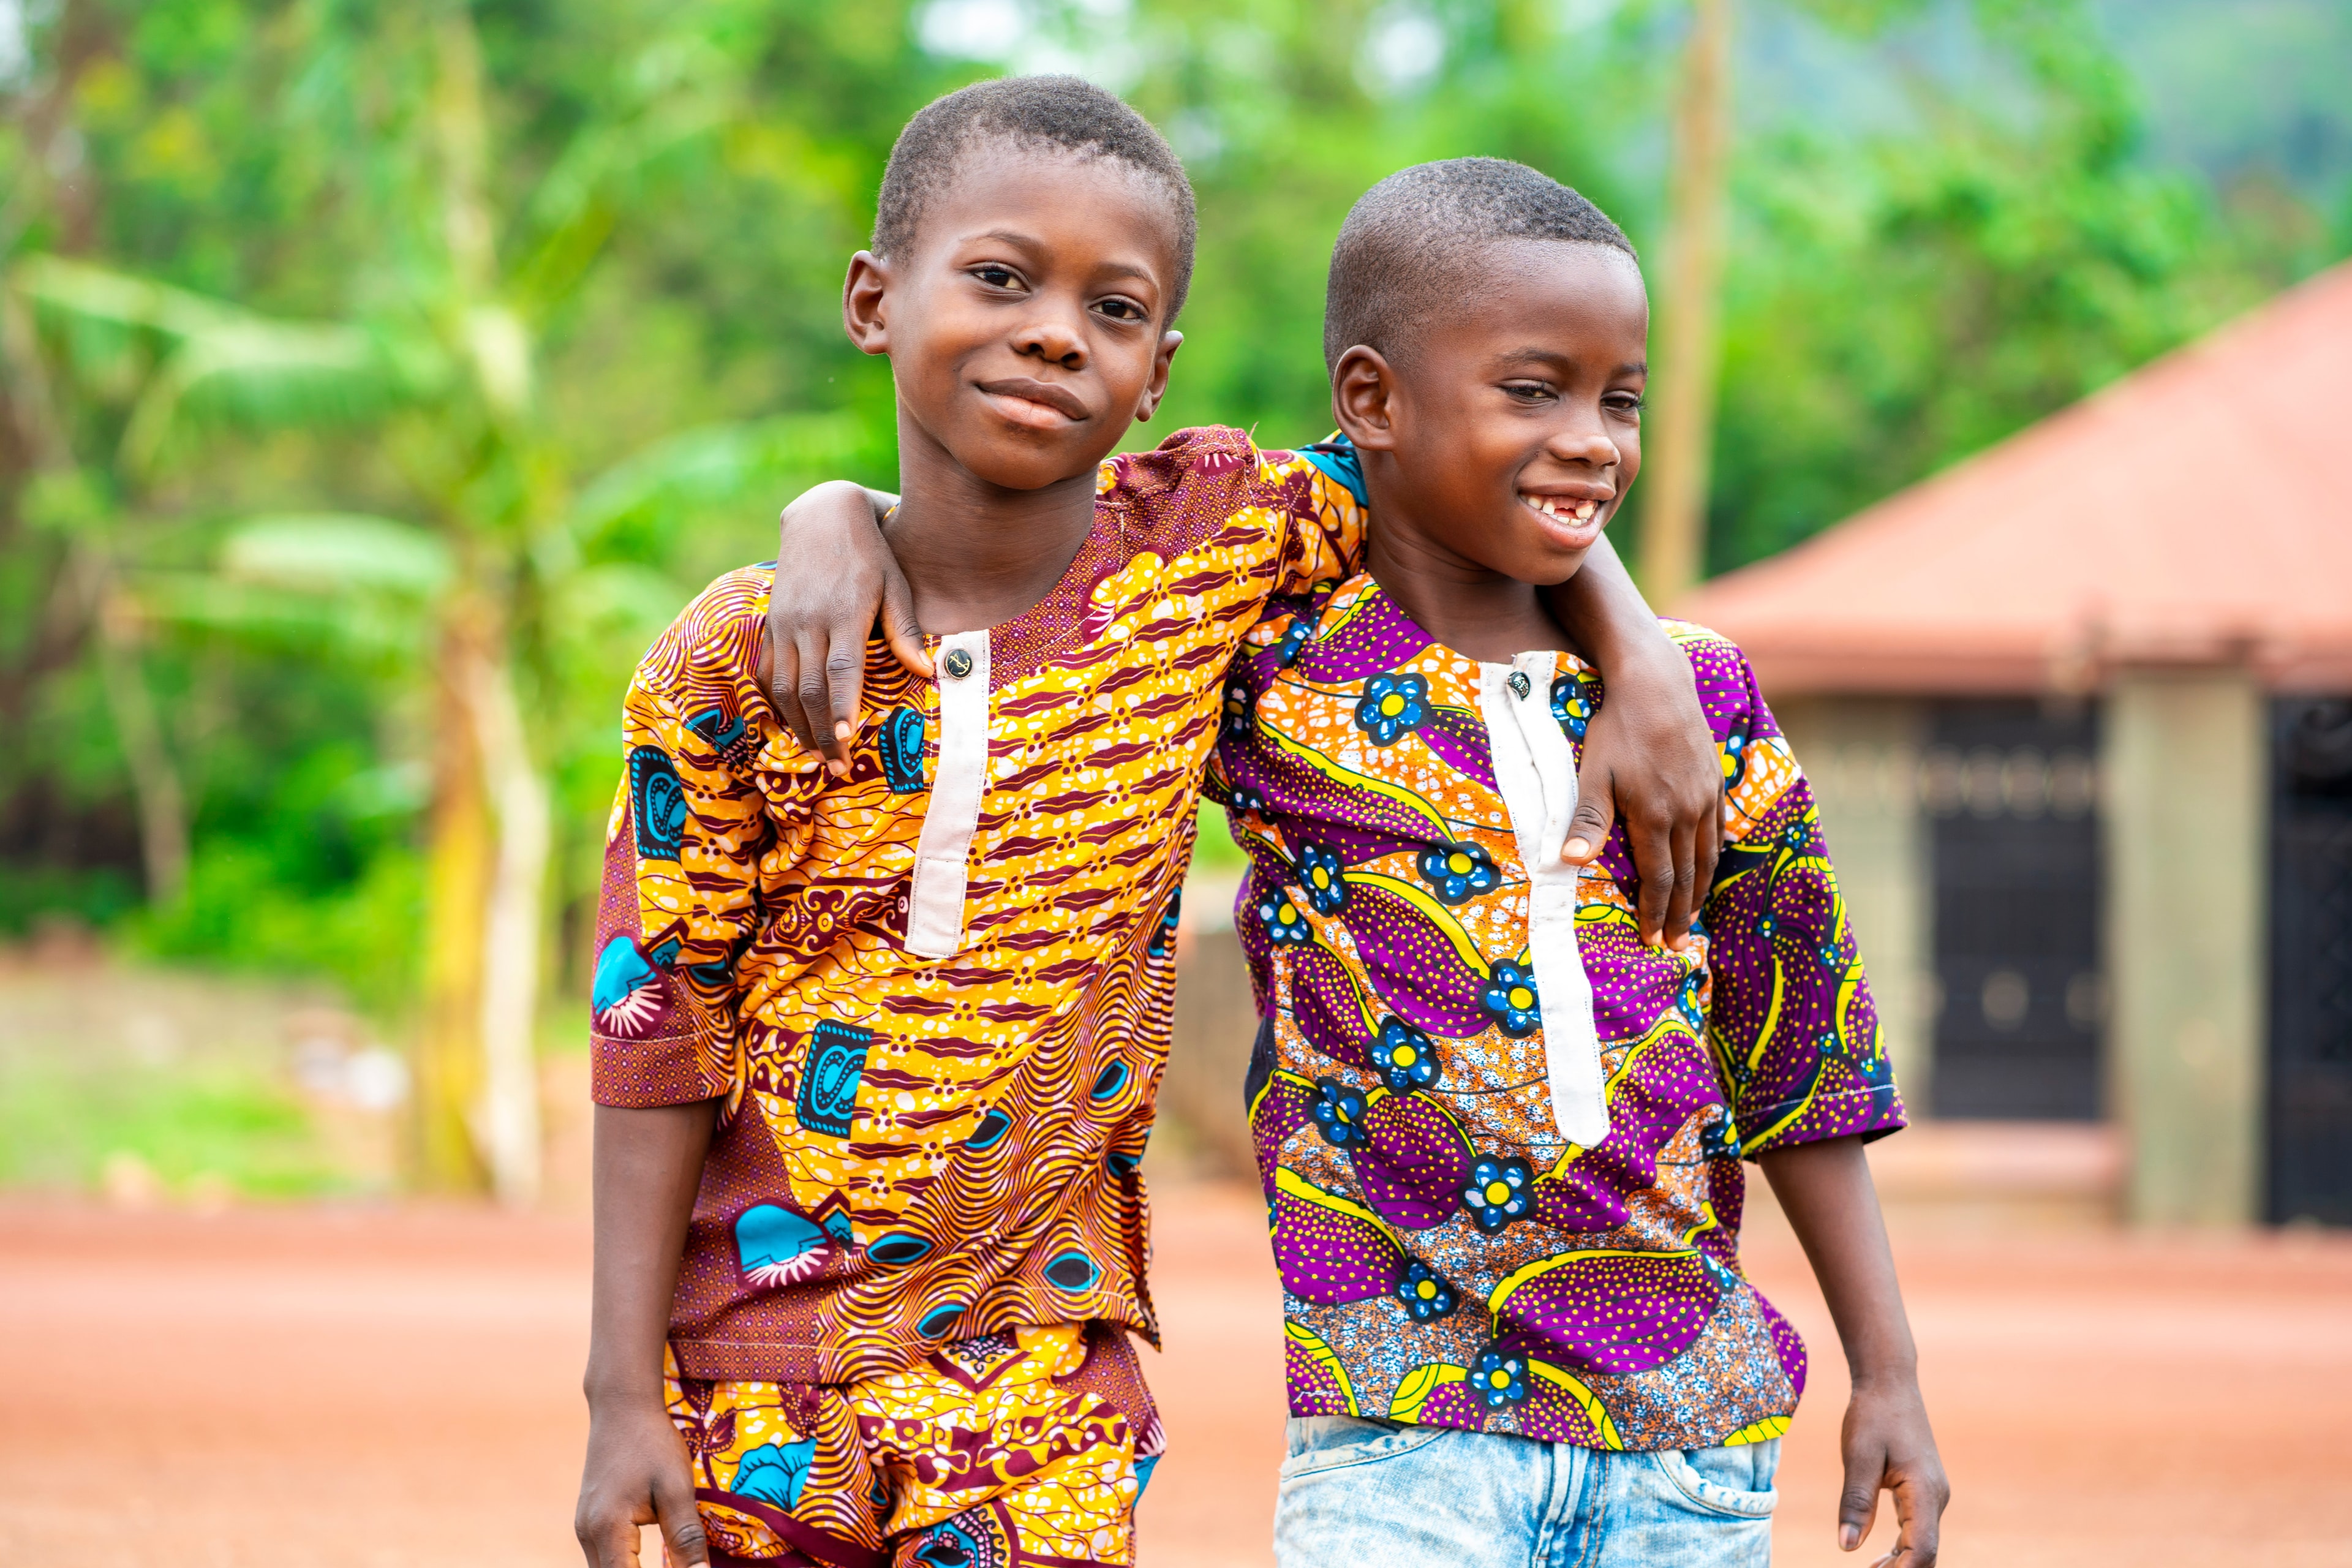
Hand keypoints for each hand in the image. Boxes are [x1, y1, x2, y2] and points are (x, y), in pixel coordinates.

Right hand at [574, 1395, 709, 1567]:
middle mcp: (588, 1534)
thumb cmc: (652, 1444)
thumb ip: (686, 1538)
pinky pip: (604, 1557)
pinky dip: (625, 1565)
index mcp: (607, 1529)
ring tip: (670, 1565)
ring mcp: (584, 1527)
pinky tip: (645, 1562)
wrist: (622, 1407)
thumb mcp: (676, 1489)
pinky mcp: (589, 1521)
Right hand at [763, 480, 925, 774]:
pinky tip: (792, 725)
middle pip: (810, 688)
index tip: (845, 740)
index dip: (841, 708)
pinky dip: (777, 702)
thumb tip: (927, 671)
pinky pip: (767, 671)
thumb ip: (905, 630)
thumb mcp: (896, 585)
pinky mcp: (771, 623)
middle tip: (837, 768)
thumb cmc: (872, 553)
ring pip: (784, 686)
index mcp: (845, 613)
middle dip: (822, 733)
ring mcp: (784, 623)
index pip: (841, 670)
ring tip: (817, 756)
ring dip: (799, 726)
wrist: (822, 515)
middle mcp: (809, 621)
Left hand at [1564, 647, 1721, 947]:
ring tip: (1694, 917)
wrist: (1656, 683)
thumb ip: (1586, 820)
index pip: (1660, 879)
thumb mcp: (1593, 773)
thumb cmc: (1616, 729)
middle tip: (1680, 946)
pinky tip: (1710, 864)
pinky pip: (1717, 828)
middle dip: (1682, 914)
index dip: (1656, 912)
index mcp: (1655, 816)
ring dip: (1700, 890)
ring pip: (1707, 854)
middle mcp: (1687, 811)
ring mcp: (1705, 796)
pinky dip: (1713, 854)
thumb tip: (1570, 862)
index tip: (1653, 940)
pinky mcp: (1714, 779)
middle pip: (1687, 875)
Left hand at [1837, 1374, 1948, 1567]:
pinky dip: (1902, 1549)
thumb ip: (1856, 1501)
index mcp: (1924, 1491)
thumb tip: (1847, 1548)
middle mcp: (1936, 1497)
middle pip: (1926, 1553)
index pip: (1921, 1548)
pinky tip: (1880, 1560)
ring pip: (1923, 1544)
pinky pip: (1918, 1530)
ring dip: (1900, 1564)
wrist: (1890, 1383)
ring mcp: (1933, 1495)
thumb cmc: (1872, 1414)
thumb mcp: (1858, 1456)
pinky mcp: (1923, 1491)